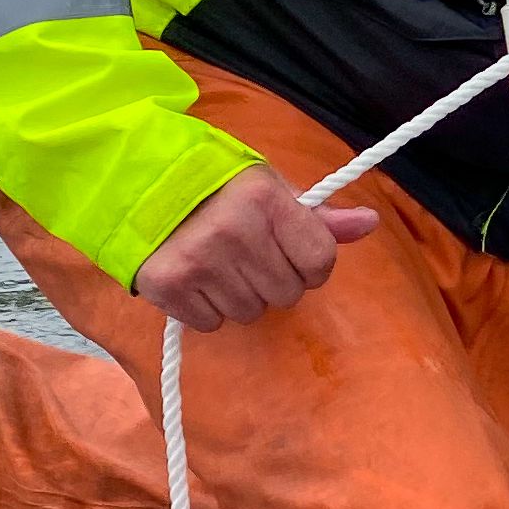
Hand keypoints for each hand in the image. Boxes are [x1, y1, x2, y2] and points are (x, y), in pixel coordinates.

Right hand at [134, 165, 379, 331]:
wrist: (139, 184)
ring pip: (251, 312)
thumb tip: (369, 223)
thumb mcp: (270, 189)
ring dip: (242, 295)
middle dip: (275, 280)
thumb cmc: (218, 187)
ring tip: (221, 264)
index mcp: (266, 200)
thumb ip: (319, 216)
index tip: (291, 251)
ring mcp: (198, 261)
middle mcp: (234, 231)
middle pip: (288, 293)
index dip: (312, 263)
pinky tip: (197, 278)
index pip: (321, 261)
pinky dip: (208, 308)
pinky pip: (213, 323)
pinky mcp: (167, 286)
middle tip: (250, 256)